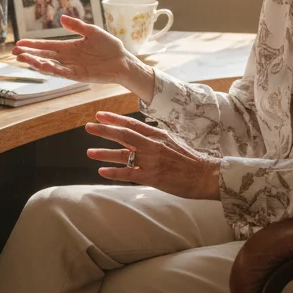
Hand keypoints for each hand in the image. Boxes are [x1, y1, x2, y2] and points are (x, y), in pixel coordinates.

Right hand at [13, 15, 153, 98]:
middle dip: (29, 55)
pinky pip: (63, 73)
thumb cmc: (109, 46)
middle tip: (15, 53)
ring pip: (50, 66)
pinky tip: (43, 66)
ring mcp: (72, 67)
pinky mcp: (80, 75)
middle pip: (44, 56)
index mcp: (69, 47)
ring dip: (37, 63)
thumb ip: (77, 26)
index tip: (20, 43)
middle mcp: (68, 58)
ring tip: (24, 59)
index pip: (47, 46)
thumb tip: (61, 18)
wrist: (123, 60)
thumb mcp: (93, 31)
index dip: (33, 45)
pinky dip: (53, 70)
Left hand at [85, 112, 221, 200]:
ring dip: (104, 153)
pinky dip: (114, 172)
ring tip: (90, 152)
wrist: (205, 175)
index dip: (114, 119)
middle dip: (104, 130)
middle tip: (88, 127)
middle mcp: (153, 145)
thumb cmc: (189, 159)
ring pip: (123, 154)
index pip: (131, 124)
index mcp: (158, 135)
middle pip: (124, 135)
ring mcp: (152, 161)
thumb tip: (138, 133)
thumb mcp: (172, 141)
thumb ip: (154, 137)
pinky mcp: (152, 177)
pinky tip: (102, 172)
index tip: (99, 115)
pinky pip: (129, 173)